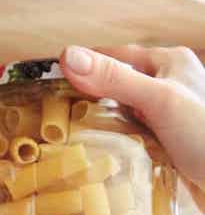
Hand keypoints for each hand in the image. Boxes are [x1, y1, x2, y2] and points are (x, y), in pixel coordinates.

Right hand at [61, 44, 204, 204]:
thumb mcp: (158, 101)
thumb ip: (115, 79)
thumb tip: (68, 57)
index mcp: (168, 63)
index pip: (112, 57)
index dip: (80, 68)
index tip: (46, 84)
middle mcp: (166, 87)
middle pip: (113, 88)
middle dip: (84, 101)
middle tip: (51, 118)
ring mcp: (165, 117)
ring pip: (118, 116)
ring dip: (96, 127)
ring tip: (66, 139)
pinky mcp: (164, 144)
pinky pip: (127, 140)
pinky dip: (111, 147)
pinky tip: (97, 157)